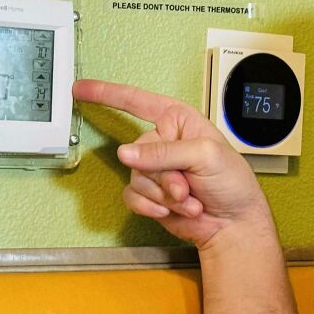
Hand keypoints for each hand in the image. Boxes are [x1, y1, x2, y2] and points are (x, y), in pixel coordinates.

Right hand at [73, 79, 272, 247]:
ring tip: (189, 199)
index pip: (137, 101)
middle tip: (188, 186)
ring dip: (165, 194)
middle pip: (138, 153)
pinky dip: (152, 206)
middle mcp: (163, 143)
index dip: (107, 94)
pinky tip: (170, 209)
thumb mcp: (205, 156)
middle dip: (165, 175)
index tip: (81, 89)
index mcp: (178, 121)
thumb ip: (165, 152)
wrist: (232, 223)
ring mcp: (155, 171)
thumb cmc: (231, 184)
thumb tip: (127, 153)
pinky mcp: (149, 195)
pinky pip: (132, 197)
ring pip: (135, 178)